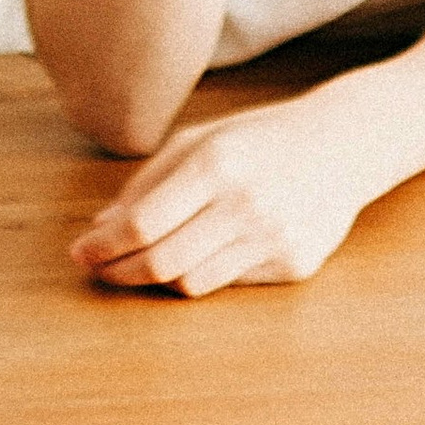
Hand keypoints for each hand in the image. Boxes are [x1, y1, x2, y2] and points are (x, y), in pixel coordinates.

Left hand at [70, 90, 373, 295]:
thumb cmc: (258, 140)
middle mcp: (246, 203)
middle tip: (100, 269)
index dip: (103, 246)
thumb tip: (101, 230)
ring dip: (157, 279)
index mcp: (216, 163)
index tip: (82, 253)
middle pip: (161, 262)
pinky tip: (202, 253)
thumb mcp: (199, 141)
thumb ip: (147, 184)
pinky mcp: (295, 265)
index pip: (143, 223)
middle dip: (119, 272)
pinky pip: (228, 284)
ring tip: (145, 261)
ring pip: (191, 283)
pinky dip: (201, 274)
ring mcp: (274, 238)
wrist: (343, 147)